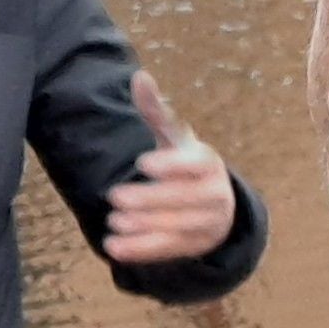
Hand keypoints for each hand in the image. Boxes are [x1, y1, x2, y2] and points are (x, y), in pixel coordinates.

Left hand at [100, 75, 239, 270]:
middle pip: (183, 200)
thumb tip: (139, 76)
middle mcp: (215, 195)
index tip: (141, 162)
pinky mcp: (194, 247)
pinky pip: (168, 251)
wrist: (215, 206)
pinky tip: (113, 247)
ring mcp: (207, 224)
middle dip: (148, 199)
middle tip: (114, 196)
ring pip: (176, 228)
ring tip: (113, 220)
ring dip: (143, 226)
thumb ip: (156, 112)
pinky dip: (141, 250)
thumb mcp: (174, 139)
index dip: (170, 165)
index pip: (195, 165)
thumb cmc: (186, 164)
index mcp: (209, 164)